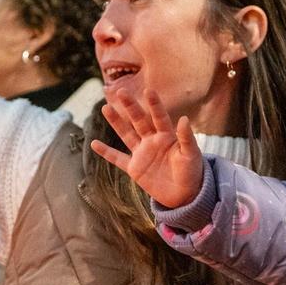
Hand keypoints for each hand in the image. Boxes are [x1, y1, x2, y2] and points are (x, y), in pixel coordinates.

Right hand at [89, 89, 204, 207]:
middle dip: (130, 107)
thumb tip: (184, 119)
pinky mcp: (134, 168)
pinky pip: (117, 158)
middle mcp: (152, 141)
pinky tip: (93, 143)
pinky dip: (106, 152)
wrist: (184, 194)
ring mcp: (142, 153)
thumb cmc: (191, 172)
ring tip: (105, 108)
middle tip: (121, 91)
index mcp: (167, 136)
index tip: (148, 90)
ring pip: (126, 135)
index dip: (154, 105)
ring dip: (116, 122)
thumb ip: (186, 138)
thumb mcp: (191, 155)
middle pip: (139, 121)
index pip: (159, 117)